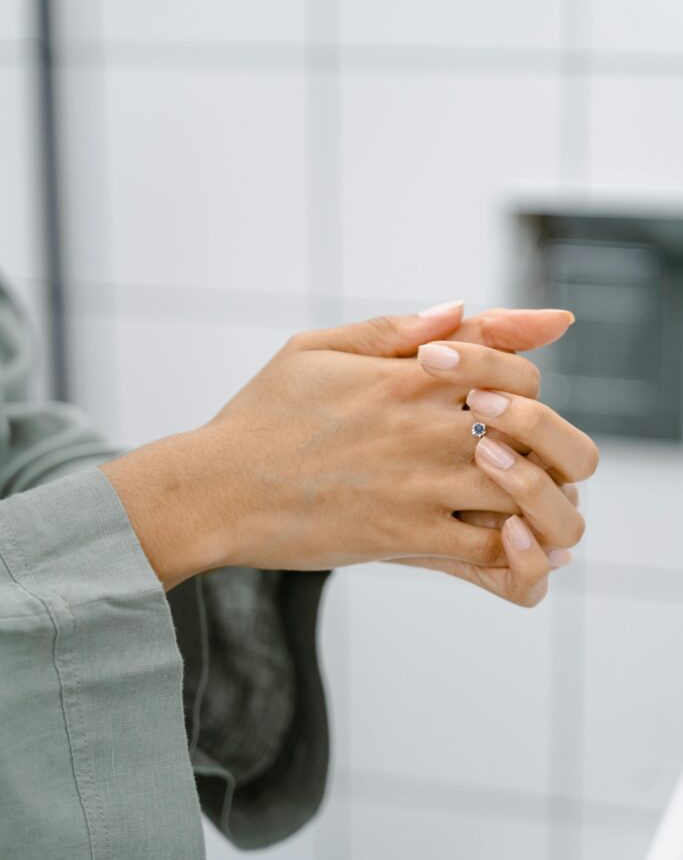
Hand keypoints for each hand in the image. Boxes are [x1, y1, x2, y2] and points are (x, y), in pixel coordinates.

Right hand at [100, 302, 573, 594]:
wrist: (215, 491)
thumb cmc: (260, 416)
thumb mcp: (315, 349)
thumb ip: (392, 328)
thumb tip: (457, 309)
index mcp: (406, 374)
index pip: (511, 366)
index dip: (525, 375)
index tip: (512, 392)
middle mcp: (423, 427)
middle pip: (535, 425)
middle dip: (545, 436)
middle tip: (527, 449)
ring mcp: (419, 485)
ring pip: (526, 489)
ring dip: (538, 492)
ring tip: (524, 495)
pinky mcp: (406, 537)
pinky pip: (491, 550)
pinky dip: (517, 549)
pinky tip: (509, 538)